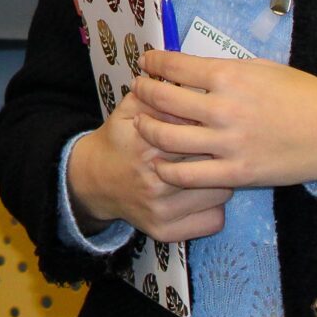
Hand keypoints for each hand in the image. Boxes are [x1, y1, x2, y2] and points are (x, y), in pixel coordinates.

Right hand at [66, 89, 232, 241]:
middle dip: (219, 151)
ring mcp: (161, 210)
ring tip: (209, 170)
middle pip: (213, 162)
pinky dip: (215, 207)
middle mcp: (154, 180)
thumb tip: (189, 84)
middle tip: (217, 146)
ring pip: (221, 193)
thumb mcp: (130, 108)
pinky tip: (203, 195)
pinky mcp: (166, 232)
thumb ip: (158, 94)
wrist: (95, 181)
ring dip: (222, 180)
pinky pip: (214, 220)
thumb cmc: (121, 139)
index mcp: (146, 144)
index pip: (197, 131)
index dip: (209, 125)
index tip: (210, 123)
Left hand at [130, 50, 316, 190]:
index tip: (146, 62)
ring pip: (168, 139)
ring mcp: (228, 143)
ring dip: (147, 129)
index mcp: (230, 76)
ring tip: (141, 125)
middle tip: (138, 90)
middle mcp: (224, 108)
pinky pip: (189, 175)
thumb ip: (226, 70)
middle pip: (163, 100)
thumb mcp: (263, 69)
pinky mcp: (237, 173)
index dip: (153, 63)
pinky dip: (168, 169)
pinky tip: (160, 163)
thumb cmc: (304, 95)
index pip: (174, 66)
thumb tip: (191, 68)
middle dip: (143, 92)